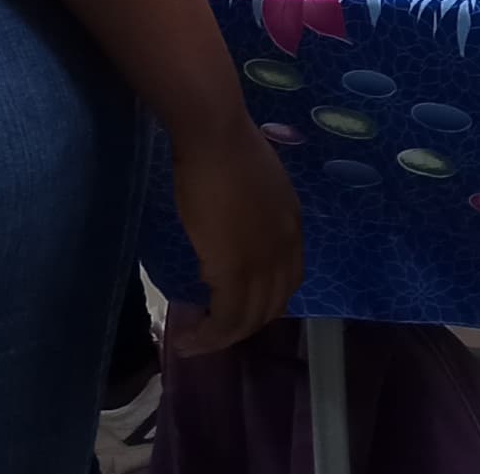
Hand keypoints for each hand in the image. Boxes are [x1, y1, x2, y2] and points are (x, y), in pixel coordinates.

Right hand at [159, 120, 302, 354]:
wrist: (215, 137)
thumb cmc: (225, 148)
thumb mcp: (255, 184)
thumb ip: (252, 211)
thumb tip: (232, 225)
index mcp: (292, 227)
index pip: (287, 281)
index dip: (263, 301)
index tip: (234, 307)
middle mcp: (286, 249)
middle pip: (271, 306)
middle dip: (242, 325)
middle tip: (210, 331)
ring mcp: (263, 261)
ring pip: (248, 319)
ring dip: (221, 338)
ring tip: (194, 341)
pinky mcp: (234, 270)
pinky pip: (226, 318)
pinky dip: (209, 335)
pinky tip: (188, 336)